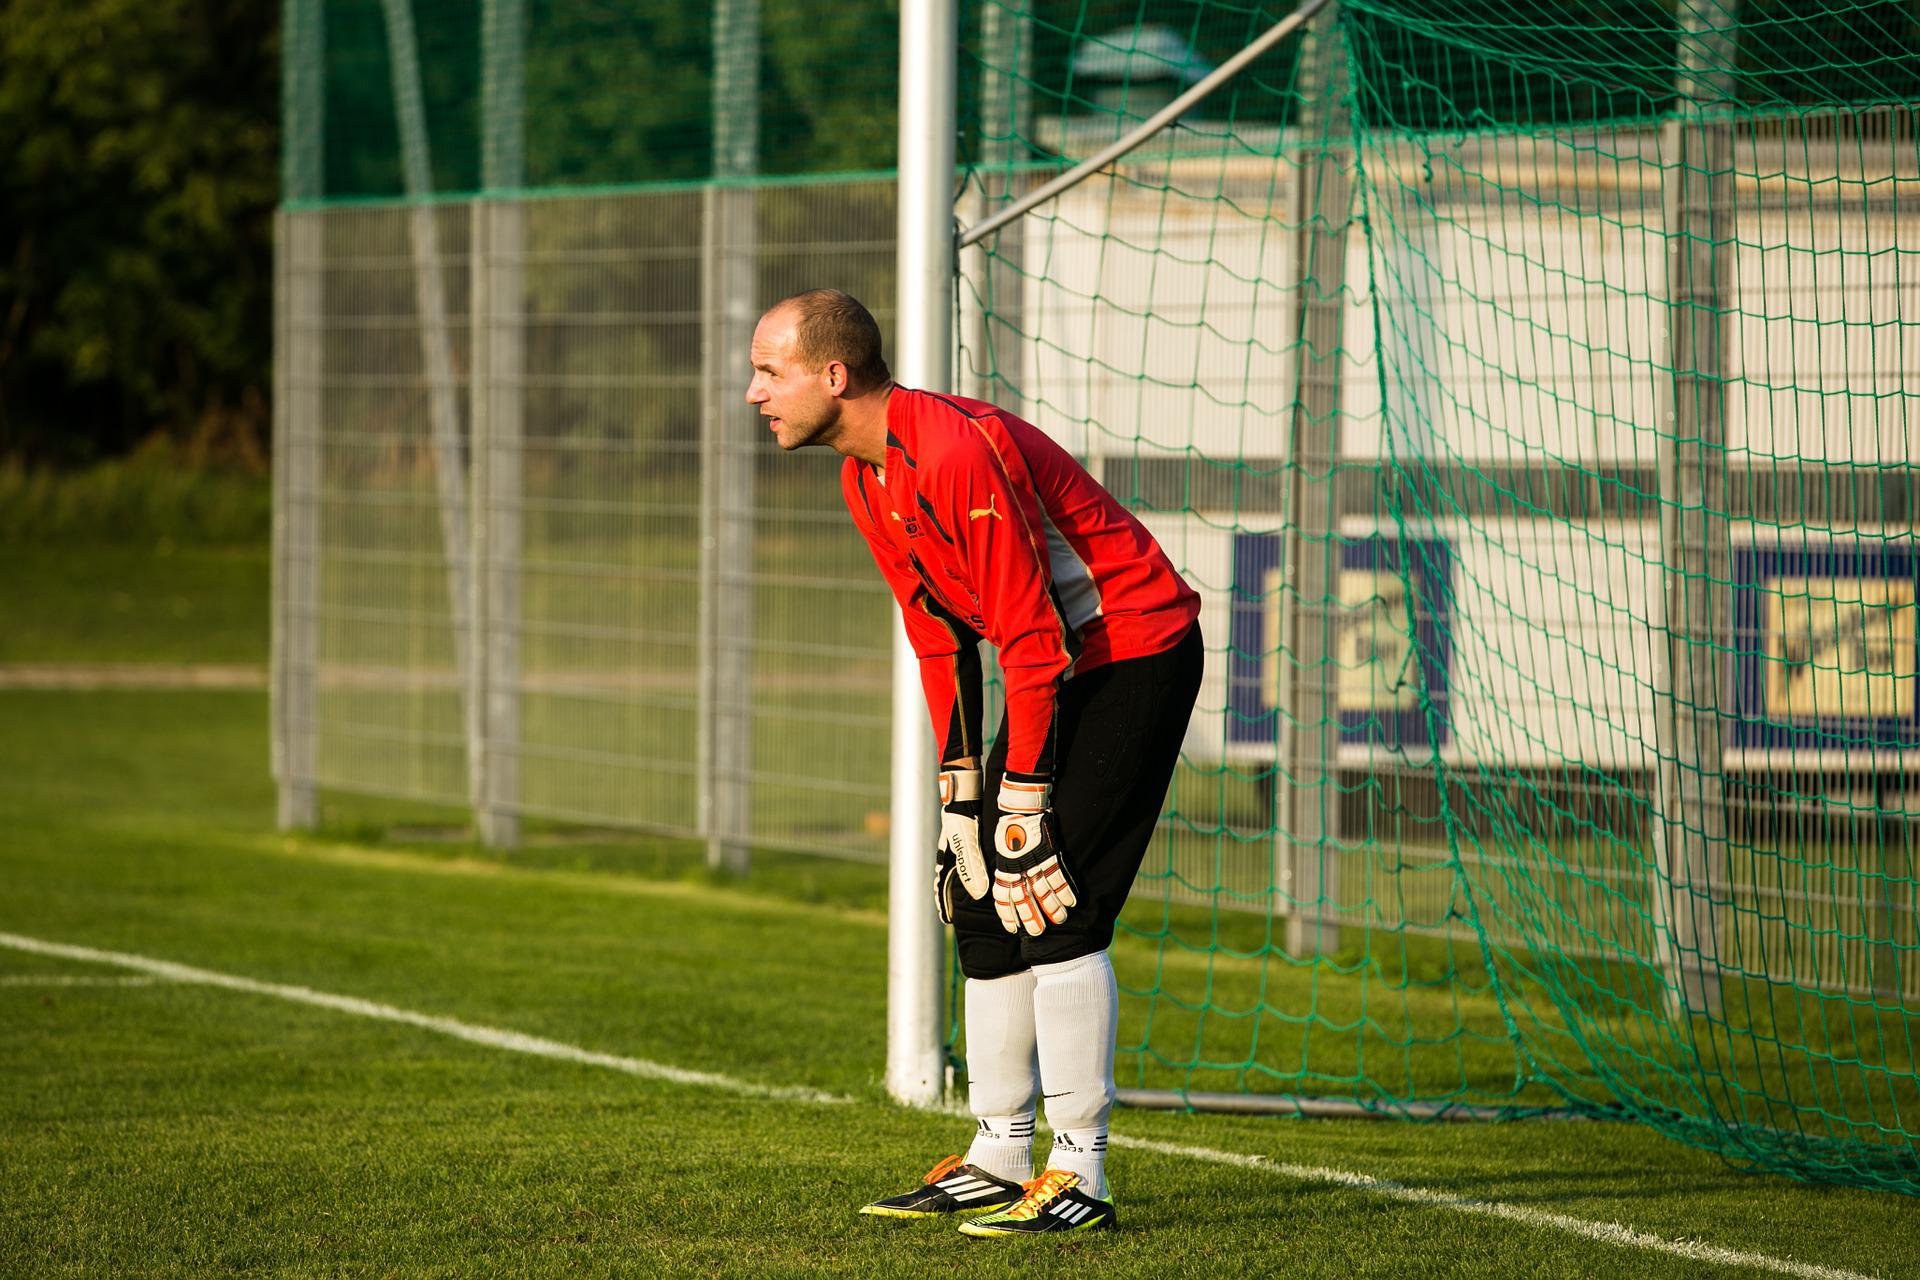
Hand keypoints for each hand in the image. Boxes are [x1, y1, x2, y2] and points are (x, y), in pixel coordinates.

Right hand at [934, 765, 988, 924]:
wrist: (965, 792)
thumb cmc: (962, 819)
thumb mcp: (966, 844)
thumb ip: (971, 868)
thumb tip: (978, 894)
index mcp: (945, 859)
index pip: (941, 886)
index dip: (944, 902)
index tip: (946, 919)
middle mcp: (951, 855)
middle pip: (949, 880)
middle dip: (951, 896)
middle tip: (955, 912)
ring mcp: (961, 847)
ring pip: (963, 871)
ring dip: (966, 884)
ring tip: (973, 897)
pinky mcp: (972, 839)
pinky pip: (975, 858)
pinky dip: (978, 869)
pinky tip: (989, 872)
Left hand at [991, 775, 1077, 935]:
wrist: (1019, 804)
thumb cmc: (1007, 827)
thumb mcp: (996, 849)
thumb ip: (997, 869)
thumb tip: (987, 889)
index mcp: (1003, 867)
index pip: (1003, 897)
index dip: (1007, 914)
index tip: (1012, 929)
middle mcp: (1017, 867)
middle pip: (1023, 898)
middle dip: (1031, 917)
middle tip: (1038, 932)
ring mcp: (1033, 860)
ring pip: (1043, 890)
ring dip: (1052, 907)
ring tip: (1060, 919)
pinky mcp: (1048, 851)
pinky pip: (1058, 874)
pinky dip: (1065, 889)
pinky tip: (1072, 902)